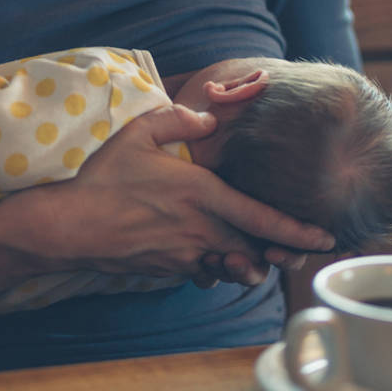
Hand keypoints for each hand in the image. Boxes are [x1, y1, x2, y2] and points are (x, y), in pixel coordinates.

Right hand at [34, 104, 333, 285]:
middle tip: (294, 253)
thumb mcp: (137, 133)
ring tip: (254, 258)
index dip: (298, 230)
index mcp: (201, 194)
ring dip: (246, 263)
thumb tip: (209, 118)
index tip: (325, 237)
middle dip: (279, 254)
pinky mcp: (166, 269)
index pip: (262, 217)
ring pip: (232, 266)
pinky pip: (203, 272)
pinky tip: (207, 254)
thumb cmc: (102, 178)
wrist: (66, 226)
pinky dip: (213, 266)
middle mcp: (200, 229)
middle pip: (255, 250)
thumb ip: (178, 120)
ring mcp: (184, 254)